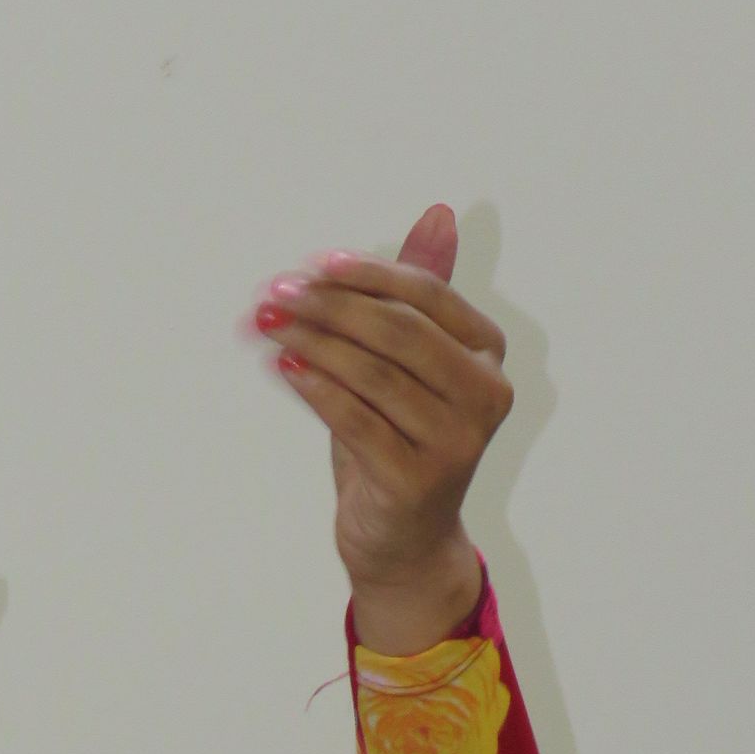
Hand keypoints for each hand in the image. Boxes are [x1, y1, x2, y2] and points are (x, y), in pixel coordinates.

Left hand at [254, 203, 512, 654]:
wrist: (403, 540)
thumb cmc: (399, 439)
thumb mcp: (408, 364)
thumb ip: (419, 295)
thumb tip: (442, 213)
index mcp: (488, 355)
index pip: (426, 295)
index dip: (367, 275)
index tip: (311, 267)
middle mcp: (485, 396)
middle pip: (399, 331)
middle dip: (331, 306)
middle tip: (275, 294)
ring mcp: (456, 441)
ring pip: (372, 373)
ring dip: (311, 342)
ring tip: (266, 324)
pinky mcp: (417, 479)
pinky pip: (355, 419)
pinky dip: (314, 388)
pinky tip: (283, 366)